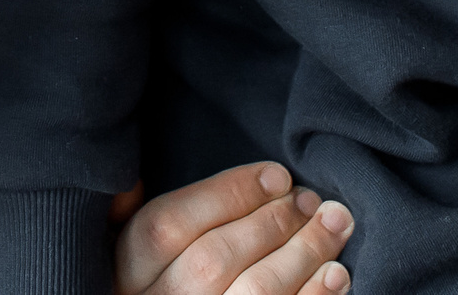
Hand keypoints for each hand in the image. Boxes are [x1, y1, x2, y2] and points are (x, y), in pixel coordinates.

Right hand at [112, 161, 354, 294]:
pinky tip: (336, 274)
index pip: (168, 224)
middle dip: (274, 220)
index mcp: (126, 274)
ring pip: (254, 293)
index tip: (277, 175)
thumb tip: (132, 180)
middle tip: (311, 198)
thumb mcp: (120, 254)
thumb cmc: (154, 287)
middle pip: (216, 258)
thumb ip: (128, 219)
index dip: (229, 193)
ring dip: (305, 253)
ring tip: (335, 223)